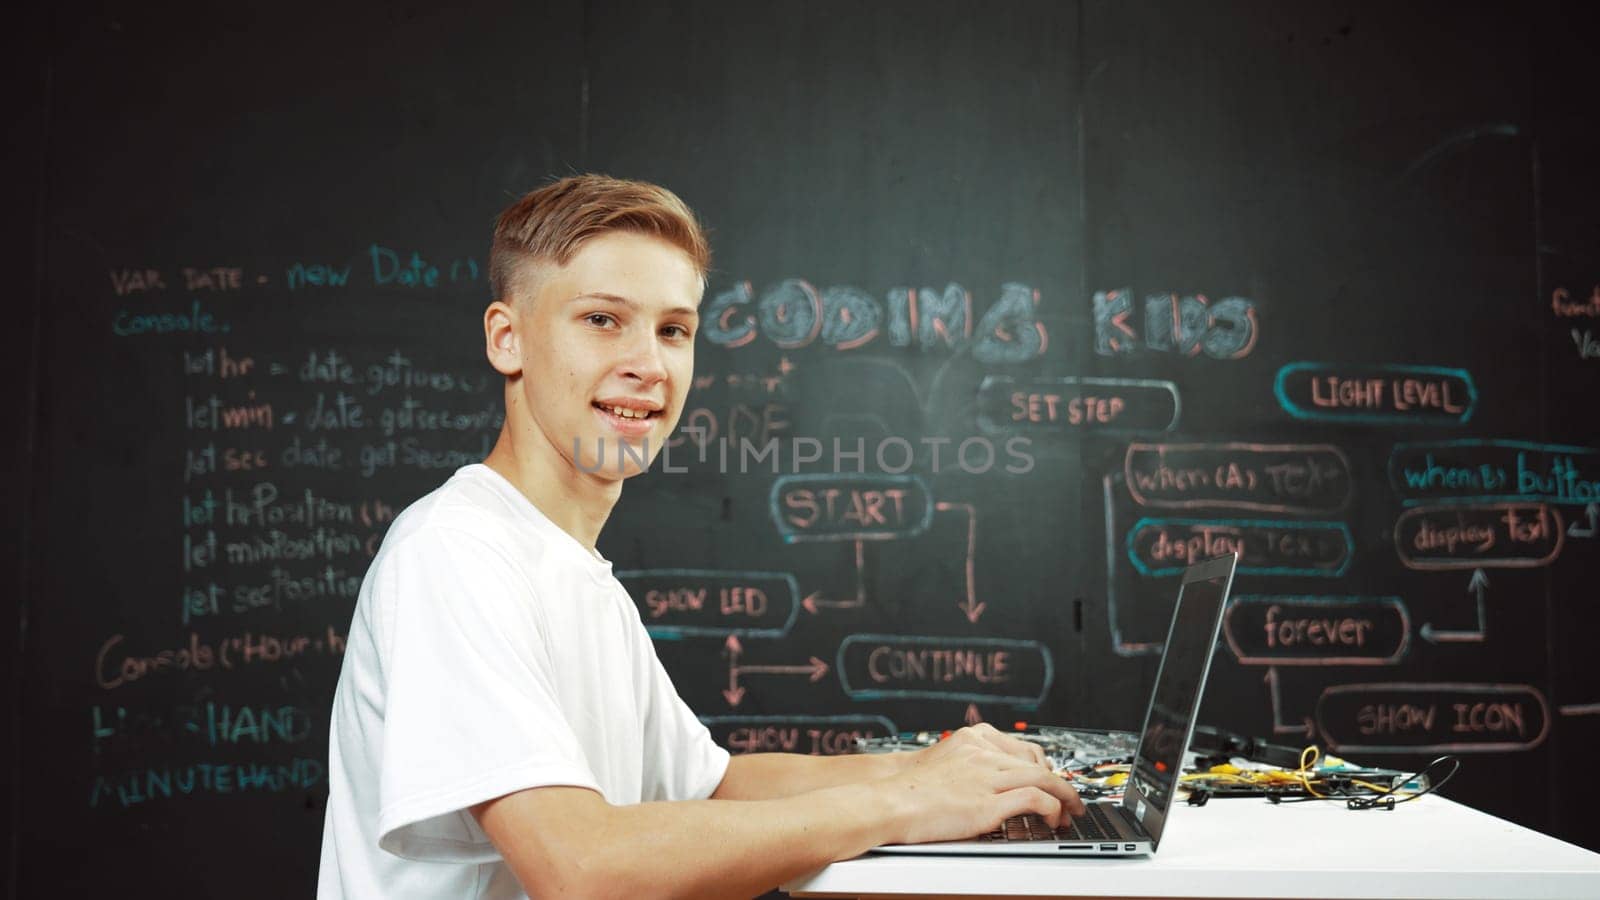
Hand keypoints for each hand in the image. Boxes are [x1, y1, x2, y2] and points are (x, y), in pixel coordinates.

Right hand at [876, 726, 1084, 844]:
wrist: (888, 800)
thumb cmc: (910, 789)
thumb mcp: (944, 762)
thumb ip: (970, 764)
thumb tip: (990, 780)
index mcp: (973, 738)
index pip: (1023, 747)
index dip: (1044, 765)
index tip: (1051, 778)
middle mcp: (983, 752)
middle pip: (1038, 761)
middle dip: (1061, 782)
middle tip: (1071, 799)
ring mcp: (987, 776)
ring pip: (1043, 778)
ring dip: (1064, 797)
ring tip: (1071, 812)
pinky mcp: (988, 802)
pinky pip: (1034, 799)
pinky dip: (1051, 809)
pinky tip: (1052, 820)